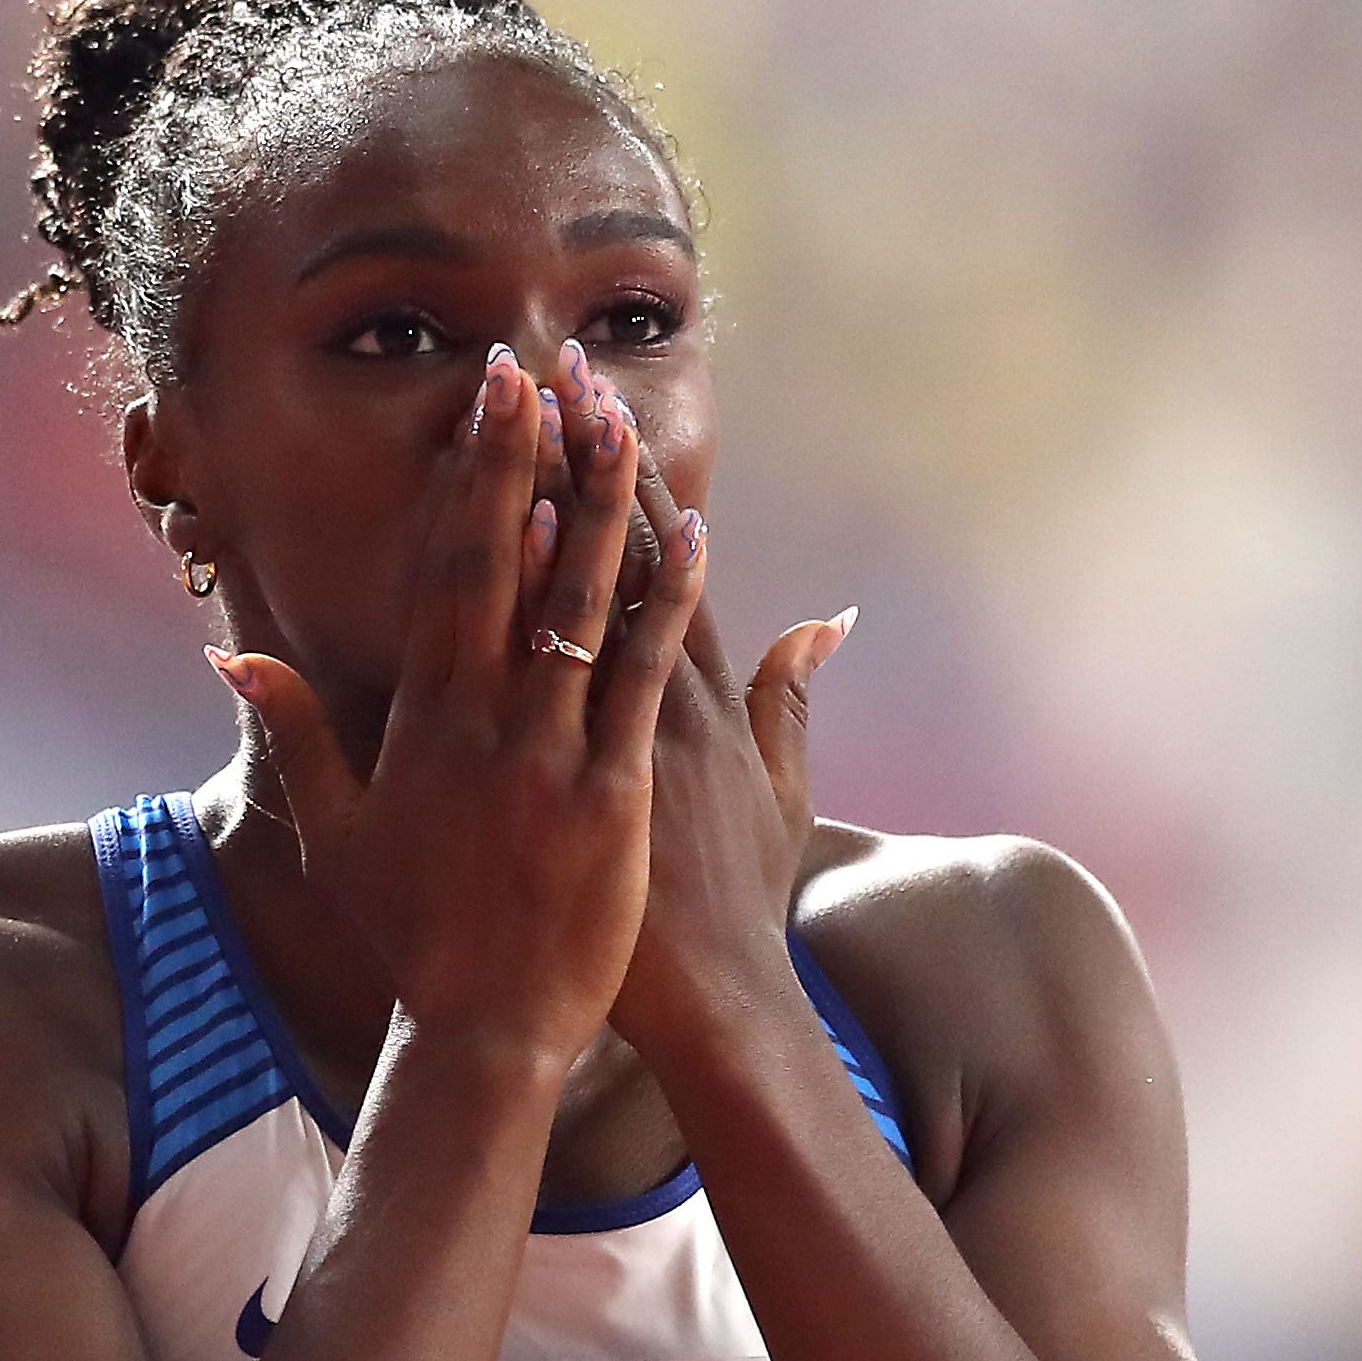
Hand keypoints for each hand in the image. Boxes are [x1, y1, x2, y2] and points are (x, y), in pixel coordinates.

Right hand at [205, 346, 708, 1067]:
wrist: (482, 1031)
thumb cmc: (411, 934)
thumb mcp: (334, 831)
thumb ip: (293, 729)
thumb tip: (227, 648)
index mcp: (422, 719)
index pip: (446, 570)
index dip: (466, 478)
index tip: (482, 403)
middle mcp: (482, 718)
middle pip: (506, 562)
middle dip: (524, 457)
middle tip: (539, 366)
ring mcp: (549, 752)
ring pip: (579, 604)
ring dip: (600, 504)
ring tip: (617, 418)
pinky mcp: (611, 793)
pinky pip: (640, 679)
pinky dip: (665, 604)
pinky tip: (692, 536)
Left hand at [554, 365, 854, 1056]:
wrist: (717, 997)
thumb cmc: (740, 902)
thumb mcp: (782, 794)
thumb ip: (792, 698)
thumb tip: (826, 616)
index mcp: (702, 697)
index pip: (666, 560)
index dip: (632, 479)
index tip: (602, 402)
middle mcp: (667, 693)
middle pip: (627, 552)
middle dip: (594, 455)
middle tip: (562, 363)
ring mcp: (630, 726)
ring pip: (598, 589)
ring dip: (568, 494)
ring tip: (540, 410)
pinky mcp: (596, 766)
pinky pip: (573, 663)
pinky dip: (559, 594)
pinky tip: (534, 524)